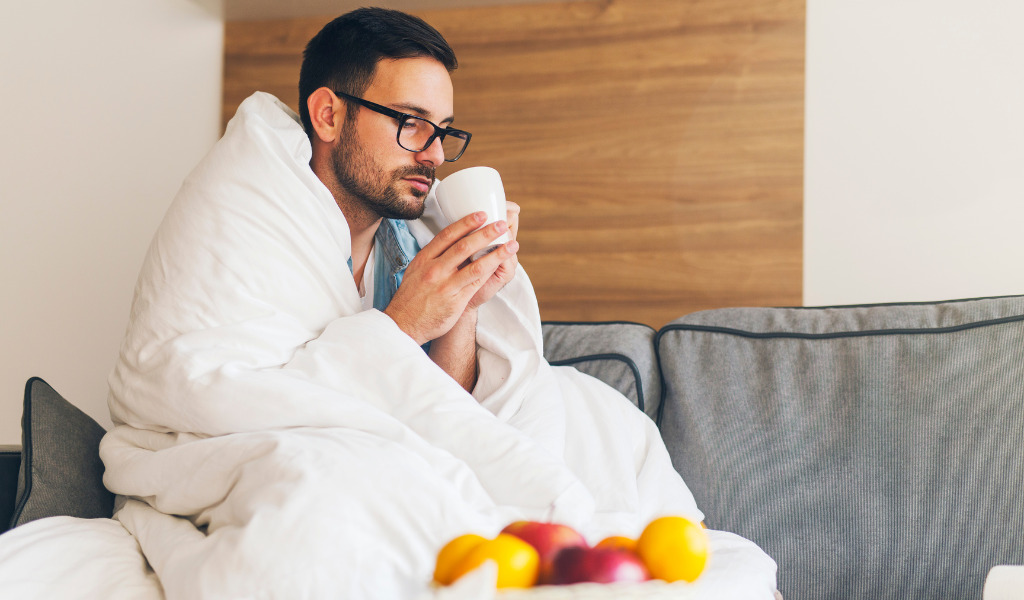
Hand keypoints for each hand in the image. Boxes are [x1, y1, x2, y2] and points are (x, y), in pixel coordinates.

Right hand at [384, 211, 518, 344]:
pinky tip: (501, 264)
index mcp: (424, 259)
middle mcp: (435, 270)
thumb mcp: (416, 269)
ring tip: (511, 245)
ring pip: (475, 266)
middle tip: (501, 224)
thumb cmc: (412, 295)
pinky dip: (490, 272)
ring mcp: (445, 286)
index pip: (447, 235)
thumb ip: (433, 255)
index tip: (481, 214)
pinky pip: (476, 284)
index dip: (466, 223)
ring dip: (496, 254)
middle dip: (485, 233)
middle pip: (463, 247)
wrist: (404, 323)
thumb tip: (451, 240)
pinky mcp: (455, 301)